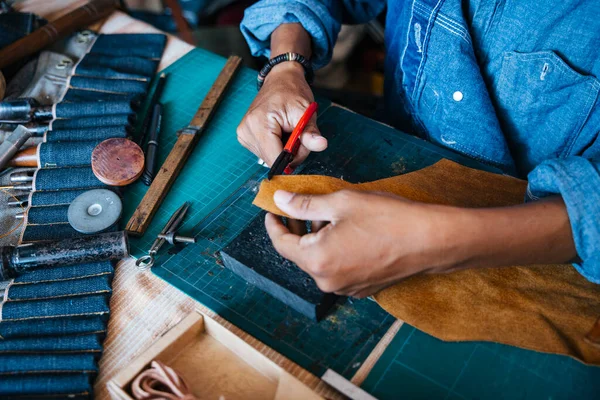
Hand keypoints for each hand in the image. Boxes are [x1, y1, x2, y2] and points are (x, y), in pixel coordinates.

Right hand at [237, 62, 326, 166]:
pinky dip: (276, 146)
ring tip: (288, 131)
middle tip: (298, 135)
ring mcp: (243, 135)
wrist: (280, 79)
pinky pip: (265, 152)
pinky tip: (280, 133)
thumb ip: (311, 133)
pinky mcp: (245, 137)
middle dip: (290, 154)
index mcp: (258, 124)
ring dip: (284, 150)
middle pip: (272, 160)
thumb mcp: (305, 112)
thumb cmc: (292, 92)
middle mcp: (246, 131)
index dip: (292, 159)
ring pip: (269, 158)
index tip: (303, 147)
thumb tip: (321, 145)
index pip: (274, 159)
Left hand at [264, 190, 462, 297]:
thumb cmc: (387, 218)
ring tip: (328, 215)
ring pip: (318, 261)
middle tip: (300, 206)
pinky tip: (346, 232)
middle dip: (296, 229)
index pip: (281, 243)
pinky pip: (336, 269)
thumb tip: (279, 200)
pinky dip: (332, 251)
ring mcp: (344, 288)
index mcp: (316, 260)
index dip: (274, 224)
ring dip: (316, 239)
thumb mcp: (340, 203)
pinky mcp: (360, 289)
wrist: (430, 240)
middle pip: (299, 254)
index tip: (273, 209)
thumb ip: (305, 204)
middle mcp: (326, 281)